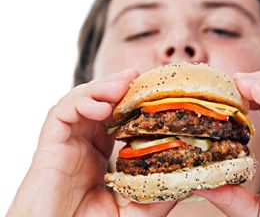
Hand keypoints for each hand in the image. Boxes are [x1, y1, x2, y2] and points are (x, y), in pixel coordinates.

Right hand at [7, 69, 175, 216]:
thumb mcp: (131, 213)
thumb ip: (155, 198)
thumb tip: (189, 184)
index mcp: (99, 154)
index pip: (117, 120)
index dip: (133, 105)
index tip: (153, 93)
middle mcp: (83, 143)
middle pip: (100, 104)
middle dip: (119, 87)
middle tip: (139, 77)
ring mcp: (66, 141)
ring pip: (81, 101)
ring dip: (102, 88)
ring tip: (124, 84)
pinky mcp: (50, 143)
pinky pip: (62, 113)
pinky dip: (81, 103)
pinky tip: (101, 108)